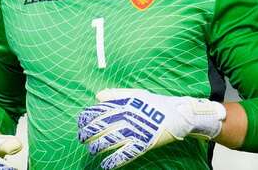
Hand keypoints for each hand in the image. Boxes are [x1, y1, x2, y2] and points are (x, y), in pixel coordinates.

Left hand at [77, 88, 225, 168]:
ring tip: (92, 150)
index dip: (86, 118)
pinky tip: (106, 165)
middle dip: (87, 133)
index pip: (98, 111)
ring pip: (109, 141)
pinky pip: (125, 154)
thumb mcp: (135, 94)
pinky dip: (113, 161)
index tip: (79, 122)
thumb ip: (116, 95)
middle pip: (100, 127)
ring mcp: (133, 131)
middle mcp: (126, 117)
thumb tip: (98, 96)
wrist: (178, 114)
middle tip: (81, 138)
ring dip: (97, 147)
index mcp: (123, 105)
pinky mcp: (142, 144)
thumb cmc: (155, 103)